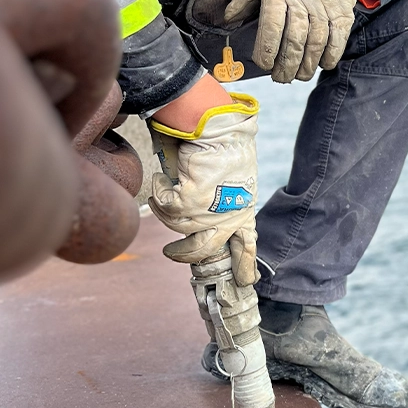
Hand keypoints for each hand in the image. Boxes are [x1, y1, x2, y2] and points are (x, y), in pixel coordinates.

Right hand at [148, 94, 258, 285]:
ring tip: (164, 187)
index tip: (246, 282)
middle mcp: (228, 216)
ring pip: (176, 224)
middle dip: (184, 254)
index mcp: (244, 209)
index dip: (245, 265)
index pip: (247, 244)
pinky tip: (163, 176)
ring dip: (166, 207)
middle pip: (203, 250)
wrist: (220, 126)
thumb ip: (225, 196)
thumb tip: (205, 209)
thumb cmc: (227, 143)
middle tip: (171, 252)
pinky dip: (159, 189)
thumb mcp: (236, 175)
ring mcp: (209, 212)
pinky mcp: (191, 201)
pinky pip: (165, 204)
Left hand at [224, 0, 368, 82]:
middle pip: (294, 42)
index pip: (272, 28)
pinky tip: (322, 63)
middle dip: (285, 66)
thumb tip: (228, 17)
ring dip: (306, 65)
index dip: (267, 51)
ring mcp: (325, 4)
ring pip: (315, 44)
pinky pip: (338, 38)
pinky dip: (330, 55)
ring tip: (298, 75)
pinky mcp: (343, 8)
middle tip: (280, 78)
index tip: (263, 63)